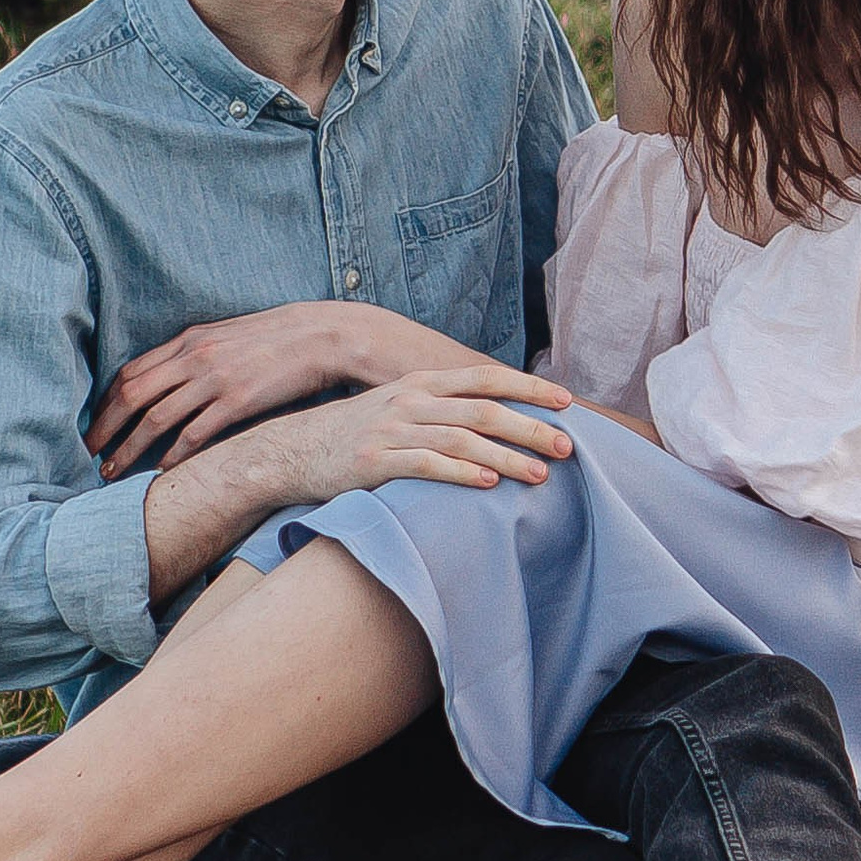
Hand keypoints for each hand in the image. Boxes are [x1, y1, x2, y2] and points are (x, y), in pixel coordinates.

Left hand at [91, 300, 475, 475]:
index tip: (93, 428)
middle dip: (105, 429)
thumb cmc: (272, 340)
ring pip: (156, 419)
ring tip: (113, 472)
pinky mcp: (239, 401)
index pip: (130, 373)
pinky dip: (172, 455)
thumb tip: (163, 380)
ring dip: (129, 449)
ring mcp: (216, 379)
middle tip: (90, 455)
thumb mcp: (224, 337)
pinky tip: (161, 471)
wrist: (321, 336)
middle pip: (133, 396)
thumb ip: (192, 355)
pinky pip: (195, 433)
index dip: (105, 404)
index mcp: (188, 339)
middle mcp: (194, 356)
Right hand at [231, 368, 577, 499]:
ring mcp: (392, 428)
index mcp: (422, 382)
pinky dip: (461, 473)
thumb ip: (442, 407)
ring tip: (540, 473)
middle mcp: (411, 399)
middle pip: (483, 409)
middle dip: (530, 426)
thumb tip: (495, 417)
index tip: (568, 401)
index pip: (486, 378)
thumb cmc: (357, 433)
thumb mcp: (400, 407)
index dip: (528, 387)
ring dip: (506, 455)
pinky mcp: (375, 460)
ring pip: (462, 438)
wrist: (293, 450)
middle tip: (566, 446)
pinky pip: (426, 464)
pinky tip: (488, 483)